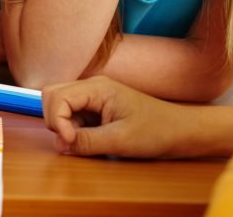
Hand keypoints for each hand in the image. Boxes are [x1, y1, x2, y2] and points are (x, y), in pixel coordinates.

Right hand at [42, 75, 184, 157]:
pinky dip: (74, 131)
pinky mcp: (96, 110)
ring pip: (60, 107)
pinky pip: (73, 117)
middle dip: (54, 120)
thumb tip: (60, 145)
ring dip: (64, 127)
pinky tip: (92, 141)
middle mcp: (92, 88)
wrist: (180, 131)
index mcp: (97, 88)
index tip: (70, 143)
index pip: (56, 97)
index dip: (56, 121)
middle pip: (52, 96)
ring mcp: (93, 98)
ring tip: (84, 143)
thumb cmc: (156, 131)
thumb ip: (86, 142)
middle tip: (72, 141)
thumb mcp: (120, 140)